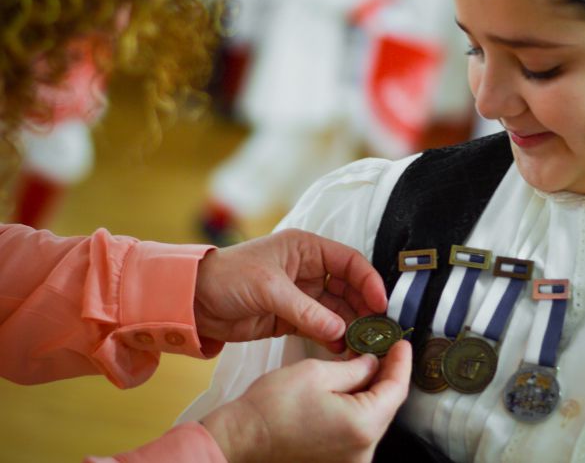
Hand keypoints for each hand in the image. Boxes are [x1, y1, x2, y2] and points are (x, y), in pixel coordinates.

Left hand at [194, 228, 386, 349]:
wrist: (192, 302)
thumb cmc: (227, 278)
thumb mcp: (269, 289)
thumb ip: (306, 311)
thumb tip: (340, 330)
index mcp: (307, 249)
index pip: (350, 262)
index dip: (369, 281)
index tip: (381, 302)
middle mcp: (309, 270)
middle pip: (349, 287)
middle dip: (364, 307)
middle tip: (378, 328)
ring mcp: (302, 295)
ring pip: (337, 310)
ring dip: (350, 325)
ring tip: (364, 343)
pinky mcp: (292, 318)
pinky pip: (321, 326)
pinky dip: (332, 337)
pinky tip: (342, 348)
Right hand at [200, 340, 411, 462]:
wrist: (240, 439)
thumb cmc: (271, 408)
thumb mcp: (318, 372)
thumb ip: (356, 368)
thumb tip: (374, 363)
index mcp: (361, 426)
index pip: (396, 389)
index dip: (401, 362)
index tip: (401, 344)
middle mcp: (362, 451)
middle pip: (388, 406)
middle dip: (388, 376)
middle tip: (384, 350)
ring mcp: (351, 461)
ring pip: (374, 419)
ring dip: (374, 392)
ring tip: (366, 365)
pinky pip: (359, 432)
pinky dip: (360, 410)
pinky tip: (352, 390)